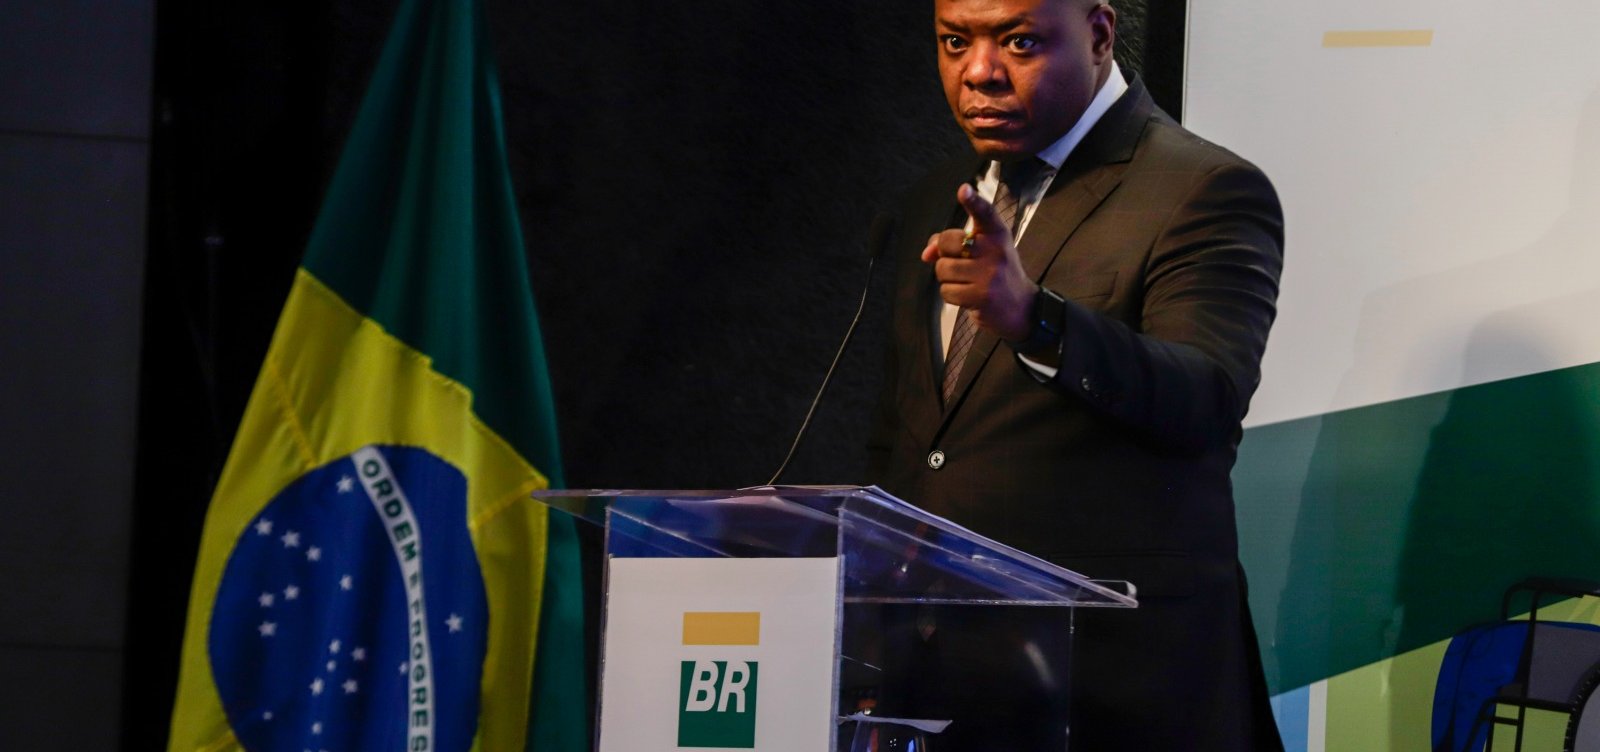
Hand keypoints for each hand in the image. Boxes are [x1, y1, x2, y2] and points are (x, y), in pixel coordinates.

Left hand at [921, 183, 1037, 342]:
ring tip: (967, 282)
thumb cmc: (995, 274)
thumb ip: (952, 244)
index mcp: (997, 234)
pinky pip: (946, 291)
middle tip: (961, 264)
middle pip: (948, 242)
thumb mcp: (983, 252)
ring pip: (943, 269)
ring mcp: (989, 274)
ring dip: (948, 278)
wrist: (1020, 308)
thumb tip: (926, 253)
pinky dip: (951, 295)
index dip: (973, 201)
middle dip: (945, 255)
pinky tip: (968, 296)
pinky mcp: (981, 296)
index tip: (963, 189)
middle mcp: (995, 250)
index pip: (985, 213)